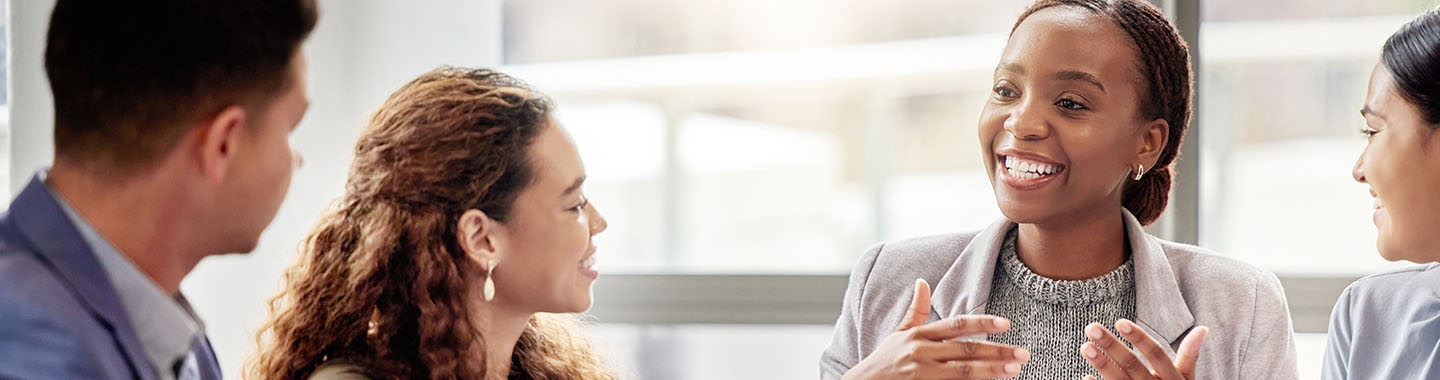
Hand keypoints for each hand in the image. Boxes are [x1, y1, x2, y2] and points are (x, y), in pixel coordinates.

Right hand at [844, 279, 1030, 379]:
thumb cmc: (884, 360)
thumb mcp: (898, 333)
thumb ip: (915, 310)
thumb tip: (922, 282)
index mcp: (919, 335)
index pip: (956, 326)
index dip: (982, 323)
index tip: (1005, 323)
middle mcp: (921, 353)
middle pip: (966, 350)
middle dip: (997, 352)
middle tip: (1023, 354)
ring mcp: (922, 374)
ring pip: (962, 372)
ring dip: (991, 371)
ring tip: (1014, 370)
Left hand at [1080, 319, 1207, 379]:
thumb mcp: (1186, 379)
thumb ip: (1189, 356)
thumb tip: (1203, 328)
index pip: (1156, 355)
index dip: (1140, 339)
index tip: (1120, 322)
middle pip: (1133, 366)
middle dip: (1112, 347)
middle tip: (1091, 328)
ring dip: (1102, 365)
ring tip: (1085, 347)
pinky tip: (1086, 377)